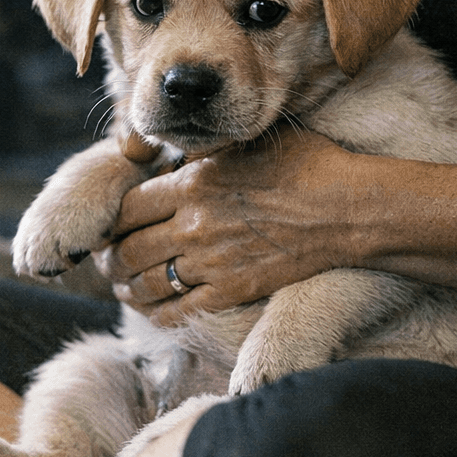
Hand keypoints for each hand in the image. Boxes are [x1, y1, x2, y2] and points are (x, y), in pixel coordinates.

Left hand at [94, 127, 359, 325]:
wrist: (351, 210)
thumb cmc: (308, 166)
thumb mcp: (246, 143)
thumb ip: (204, 153)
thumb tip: (175, 155)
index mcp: (191, 183)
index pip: (125, 208)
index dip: (108, 223)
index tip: (104, 228)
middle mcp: (192, 225)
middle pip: (128, 249)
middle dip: (110, 258)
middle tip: (105, 261)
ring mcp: (210, 262)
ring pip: (146, 282)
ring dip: (126, 287)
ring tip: (121, 286)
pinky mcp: (232, 291)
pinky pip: (178, 309)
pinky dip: (156, 312)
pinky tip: (151, 311)